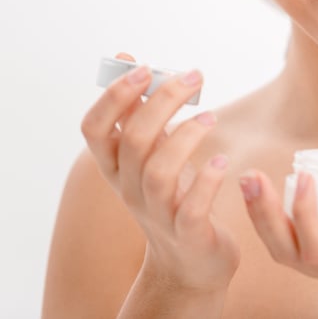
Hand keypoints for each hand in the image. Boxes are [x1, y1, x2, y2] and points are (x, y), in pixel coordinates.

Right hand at [80, 52, 239, 296]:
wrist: (189, 261)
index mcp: (115, 166)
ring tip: (211, 117)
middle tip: (195, 76)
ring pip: (158, 173)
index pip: (93, 129)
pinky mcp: (187, 233)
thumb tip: (127, 57)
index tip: (144, 68)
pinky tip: (223, 162)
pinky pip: (191, 207)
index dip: (114, 97)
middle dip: (162, 102)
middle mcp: (128, 189)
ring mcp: (156, 213)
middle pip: (133, 141)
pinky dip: (206, 181)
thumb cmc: (170, 194)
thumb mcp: (149, 152)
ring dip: (185, 137)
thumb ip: (138, 109)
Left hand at [239, 170, 317, 317]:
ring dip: (264, 217)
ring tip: (250, 179)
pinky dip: (278, 217)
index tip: (306, 177)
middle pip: (292, 255)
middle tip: (250, 176)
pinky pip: (299, 241)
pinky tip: (271, 190)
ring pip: (289, 251)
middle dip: (265, 217)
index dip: (306, 218)